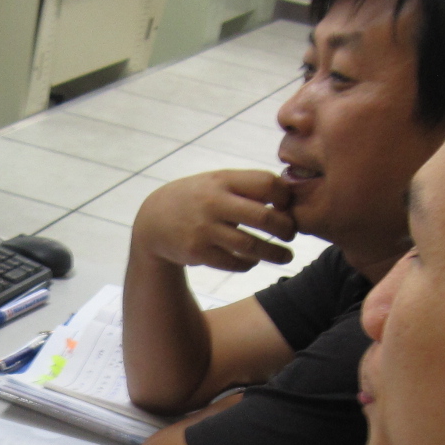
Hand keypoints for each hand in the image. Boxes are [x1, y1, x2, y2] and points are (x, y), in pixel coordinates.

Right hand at [131, 170, 295, 272]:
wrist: (153, 221)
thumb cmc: (196, 199)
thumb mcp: (215, 182)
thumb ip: (245, 186)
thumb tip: (288, 196)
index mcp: (222, 180)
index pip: (266, 184)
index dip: (284, 196)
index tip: (286, 206)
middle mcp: (214, 204)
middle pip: (264, 217)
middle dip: (286, 228)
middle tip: (292, 234)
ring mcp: (205, 230)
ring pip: (251, 246)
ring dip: (274, 253)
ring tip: (286, 256)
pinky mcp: (198, 253)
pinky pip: (234, 263)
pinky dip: (249, 263)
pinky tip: (254, 261)